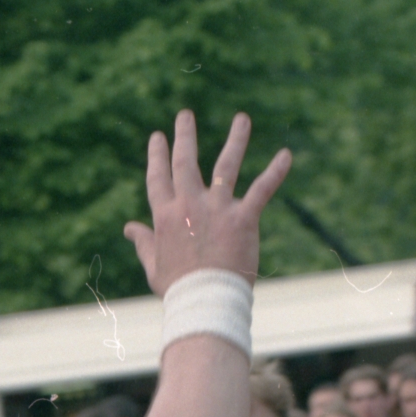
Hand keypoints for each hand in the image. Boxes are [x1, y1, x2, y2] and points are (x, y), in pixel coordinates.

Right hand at [124, 110, 290, 294]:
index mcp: (165, 216)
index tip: (158, 138)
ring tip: (242, 119)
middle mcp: (189, 205)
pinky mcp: (243, 218)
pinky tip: (286, 154)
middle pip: (185, 162)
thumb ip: (143, 242)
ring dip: (236, 139)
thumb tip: (129, 228)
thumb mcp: (154, 265)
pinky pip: (262, 189)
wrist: (205, 301)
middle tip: (185, 115)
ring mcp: (217, 209)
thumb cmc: (178, 289)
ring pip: (226, 165)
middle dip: (185, 136)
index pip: (158, 178)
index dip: (157, 156)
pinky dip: (275, 171)